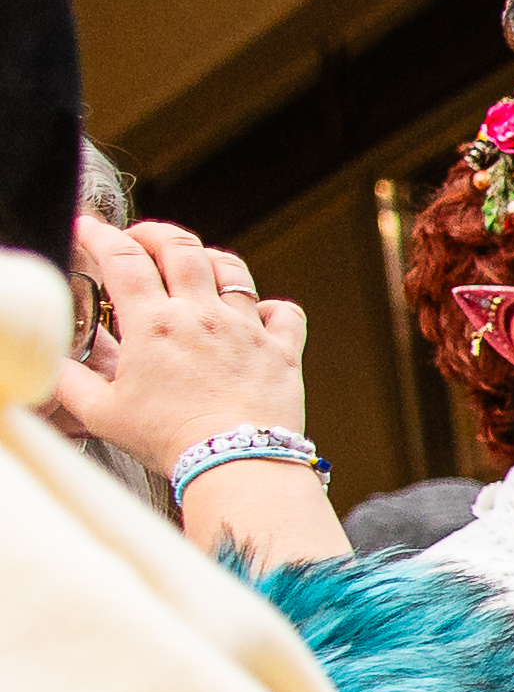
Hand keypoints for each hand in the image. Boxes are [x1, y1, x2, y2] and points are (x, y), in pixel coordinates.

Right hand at [57, 215, 332, 552]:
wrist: (235, 462)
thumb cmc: (168, 440)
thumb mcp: (101, 412)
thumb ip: (70, 379)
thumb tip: (51, 360)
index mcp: (154, 325)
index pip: (122, 258)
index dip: (101, 235)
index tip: (89, 229)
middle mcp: (202, 316)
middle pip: (180, 247)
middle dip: (155, 233)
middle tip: (140, 239)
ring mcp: (246, 329)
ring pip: (232, 269)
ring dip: (210, 259)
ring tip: (195, 266)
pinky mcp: (282, 350)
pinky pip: (284, 312)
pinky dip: (271, 308)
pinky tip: (258, 315)